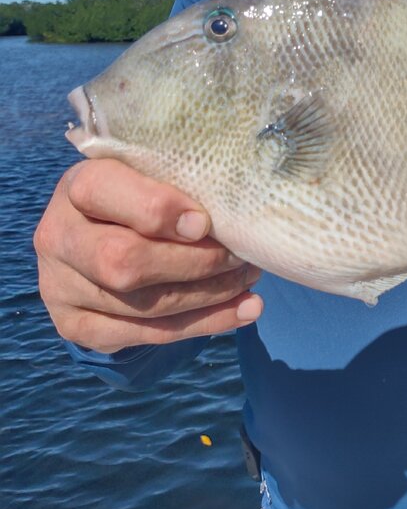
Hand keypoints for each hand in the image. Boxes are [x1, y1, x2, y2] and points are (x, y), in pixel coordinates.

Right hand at [35, 159, 263, 353]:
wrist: (98, 237)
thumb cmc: (140, 194)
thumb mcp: (152, 173)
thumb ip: (179, 180)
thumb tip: (236, 207)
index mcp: (75, 186)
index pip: (104, 192)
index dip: (158, 209)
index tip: (205, 222)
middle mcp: (57, 237)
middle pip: (123, 261)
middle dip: (195, 262)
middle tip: (240, 255)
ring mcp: (60, 287)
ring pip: (142, 304)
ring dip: (208, 295)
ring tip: (248, 279)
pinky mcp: (76, 326)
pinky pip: (146, 335)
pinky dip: (204, 323)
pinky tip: (242, 310)